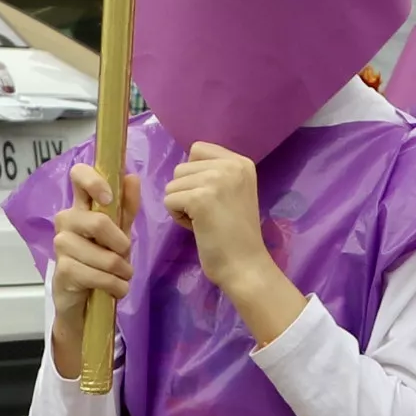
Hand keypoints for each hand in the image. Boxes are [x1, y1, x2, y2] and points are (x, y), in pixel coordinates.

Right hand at [47, 168, 131, 373]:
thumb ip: (126, 207)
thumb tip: (132, 177)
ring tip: (121, 277)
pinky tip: (115, 289)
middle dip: (121, 244)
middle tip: (125, 256)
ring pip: (104, 256)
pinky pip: (99, 276)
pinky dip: (116, 286)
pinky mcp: (62, 270)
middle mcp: (66, 220)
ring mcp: (61, 245)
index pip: (78, 175)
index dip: (94, 181)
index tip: (109, 199)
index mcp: (80, 206)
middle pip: (98, 222)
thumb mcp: (119, 233)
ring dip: (122, 271)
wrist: (83, 300)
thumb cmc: (101, 261)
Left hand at [167, 143, 305, 344]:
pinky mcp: (200, 198)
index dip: (195, 175)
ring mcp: (216, 180)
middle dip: (187, 191)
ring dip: (181, 205)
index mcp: (241, 162)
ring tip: (204, 221)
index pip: (197, 150)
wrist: (245, 265)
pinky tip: (198, 228)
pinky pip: (169, 200)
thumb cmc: (236, 235)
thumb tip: (184, 168)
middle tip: (209, 214)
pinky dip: (177, 217)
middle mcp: (230, 165)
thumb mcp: (233, 192)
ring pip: (172, 184)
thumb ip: (215, 174)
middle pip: (181, 167)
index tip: (212, 198)